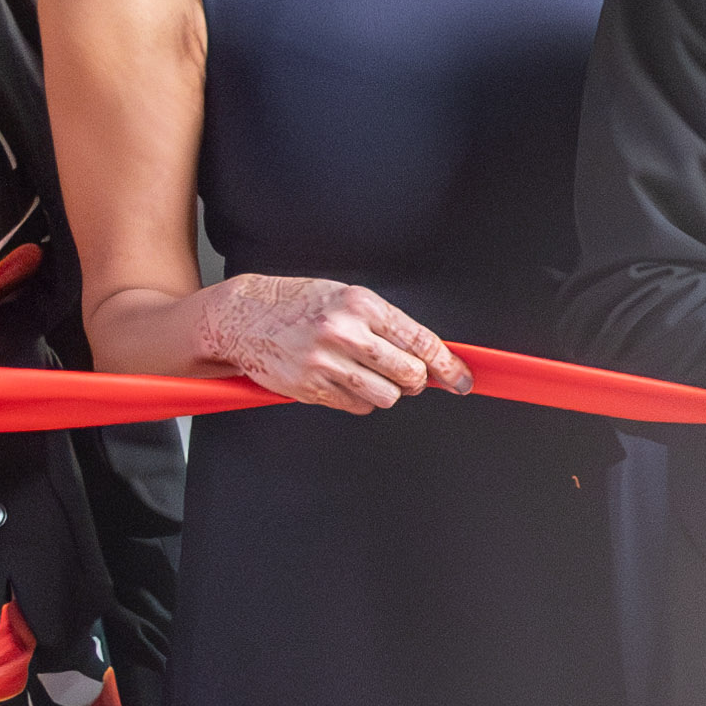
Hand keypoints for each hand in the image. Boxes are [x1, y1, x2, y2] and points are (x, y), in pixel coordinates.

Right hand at [205, 273, 468, 415]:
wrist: (242, 315)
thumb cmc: (299, 304)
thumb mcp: (347, 299)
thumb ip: (387, 325)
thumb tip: (431, 355)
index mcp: (362, 305)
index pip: (422, 342)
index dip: (449, 366)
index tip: (463, 379)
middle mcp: (345, 333)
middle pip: (411, 374)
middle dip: (417, 380)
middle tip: (409, 377)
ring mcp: (325, 362)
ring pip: (387, 396)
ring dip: (389, 392)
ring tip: (369, 375)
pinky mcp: (309, 387)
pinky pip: (357, 405)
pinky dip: (360, 399)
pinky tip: (343, 381)